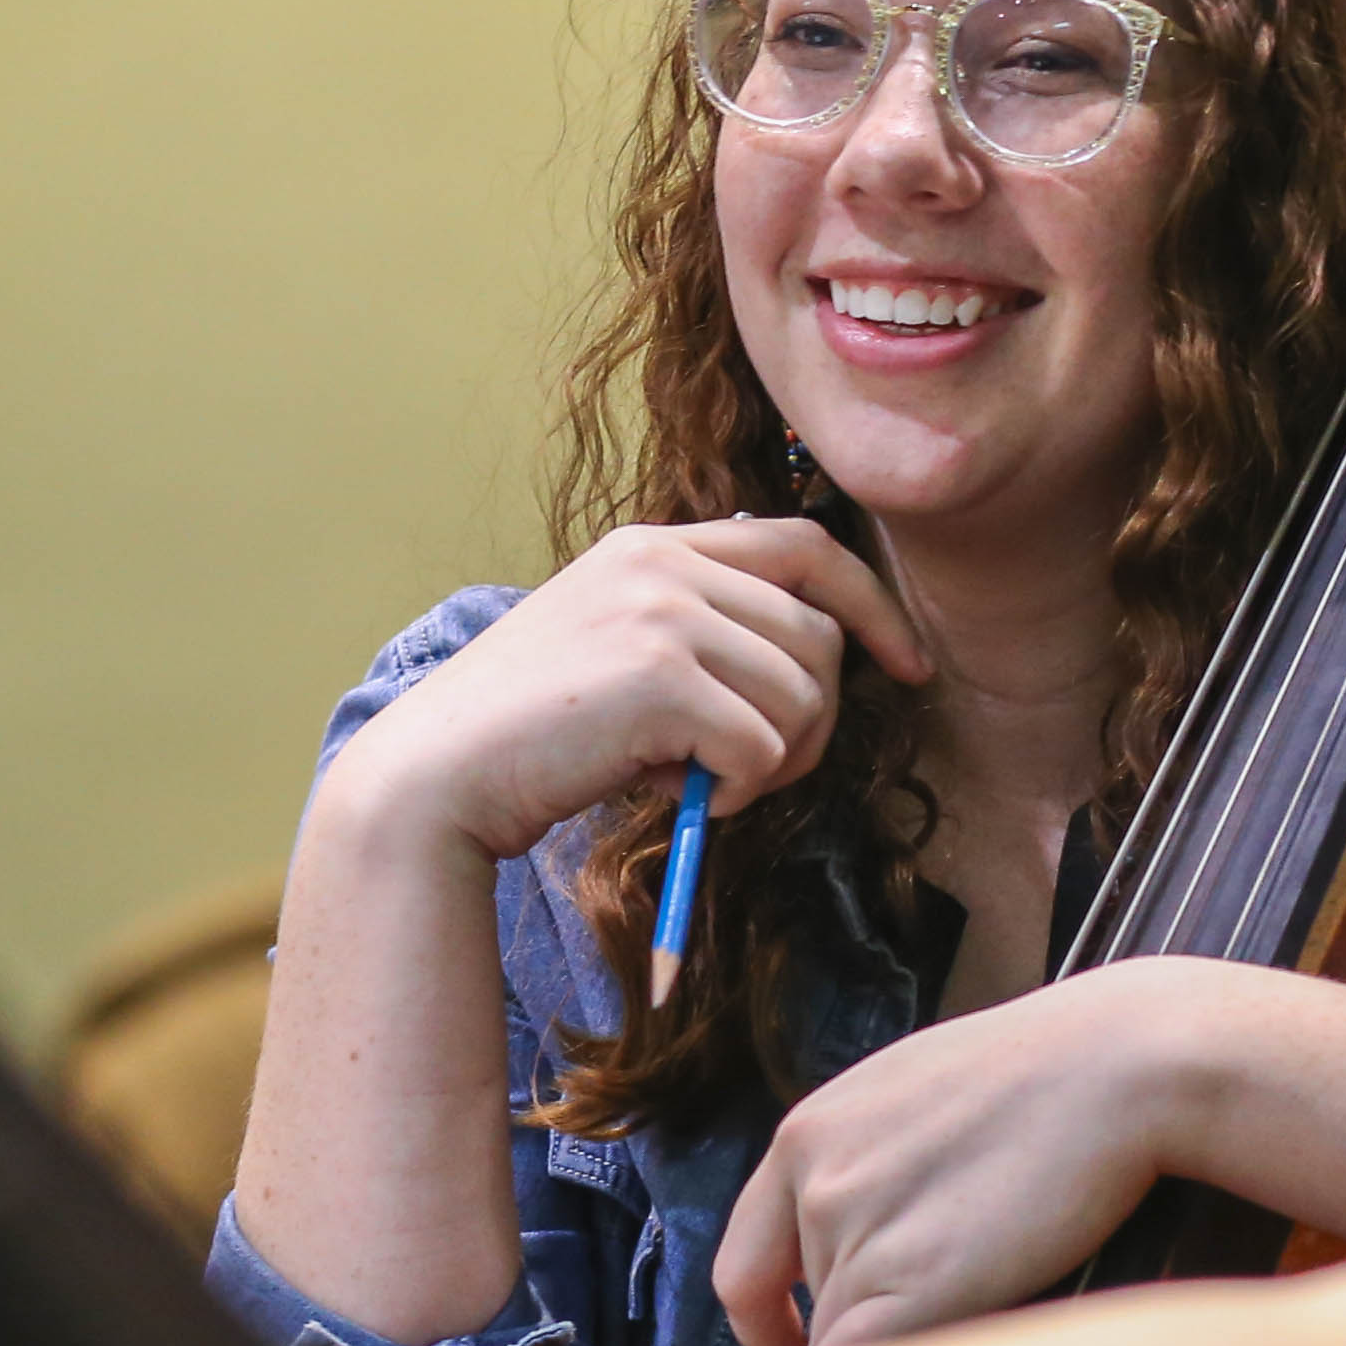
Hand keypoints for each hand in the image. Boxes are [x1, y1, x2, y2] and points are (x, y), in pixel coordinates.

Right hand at [325, 517, 927, 865]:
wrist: (437, 776)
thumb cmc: (526, 737)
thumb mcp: (614, 650)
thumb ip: (696, 632)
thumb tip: (807, 666)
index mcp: (653, 547)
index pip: (805, 547)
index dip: (871, 606)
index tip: (908, 665)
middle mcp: (663, 563)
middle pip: (817, 636)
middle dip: (814, 720)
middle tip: (757, 773)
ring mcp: (662, 613)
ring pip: (802, 695)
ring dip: (776, 762)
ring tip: (705, 784)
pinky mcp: (662, 676)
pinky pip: (765, 745)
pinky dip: (739, 791)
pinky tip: (681, 798)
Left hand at [714, 958, 1251, 1345]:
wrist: (1122, 1063)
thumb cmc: (1055, 1076)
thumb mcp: (927, 1095)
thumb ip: (877, 1166)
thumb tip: (879, 1248)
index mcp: (807, 1134)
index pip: (749, 1264)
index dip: (777, 1324)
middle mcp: (813, 1183)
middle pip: (805, 1316)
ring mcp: (855, 1233)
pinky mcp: (911, 1285)